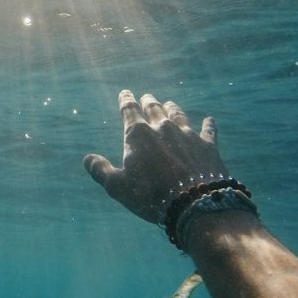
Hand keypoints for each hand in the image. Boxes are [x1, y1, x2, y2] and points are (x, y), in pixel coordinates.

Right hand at [84, 90, 227, 222]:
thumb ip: (101, 170)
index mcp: (138, 134)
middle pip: (154, 108)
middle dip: (148, 101)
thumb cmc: (151, 195)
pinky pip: (208, 130)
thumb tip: (87, 159)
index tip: (125, 93)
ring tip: (169, 104)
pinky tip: (210, 120)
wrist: (195, 203)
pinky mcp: (208, 145)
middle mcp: (162, 128)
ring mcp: (187, 134)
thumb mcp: (117, 187)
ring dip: (172, 108)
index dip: (126, 100)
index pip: (129, 110)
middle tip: (147, 97)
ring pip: (178, 114)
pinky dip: (208, 124)